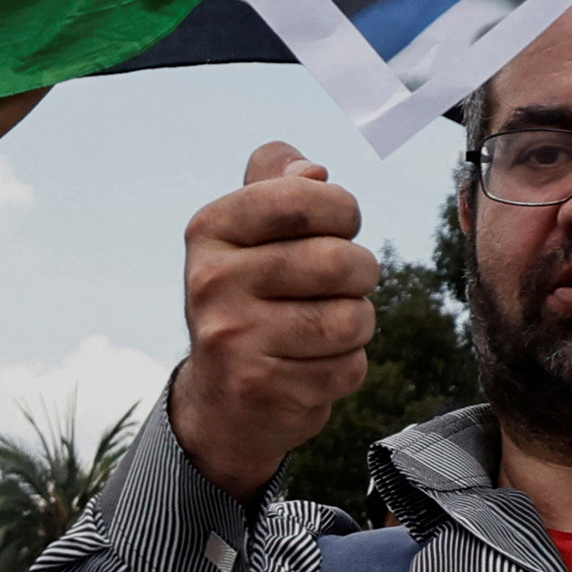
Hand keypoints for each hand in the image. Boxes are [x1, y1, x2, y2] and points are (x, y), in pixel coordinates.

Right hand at [172, 145, 374, 496]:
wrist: (220, 400)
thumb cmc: (253, 299)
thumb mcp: (251, 234)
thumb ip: (279, 186)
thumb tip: (312, 171)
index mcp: (210, 230)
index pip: (304, 197)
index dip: (342, 211)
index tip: (333, 229)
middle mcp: (212, 281)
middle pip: (340, 261)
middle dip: (361, 273)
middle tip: (339, 286)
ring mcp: (233, 339)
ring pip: (352, 319)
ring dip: (356, 325)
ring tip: (324, 329)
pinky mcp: (261, 388)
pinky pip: (348, 368)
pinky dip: (345, 368)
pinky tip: (311, 367)